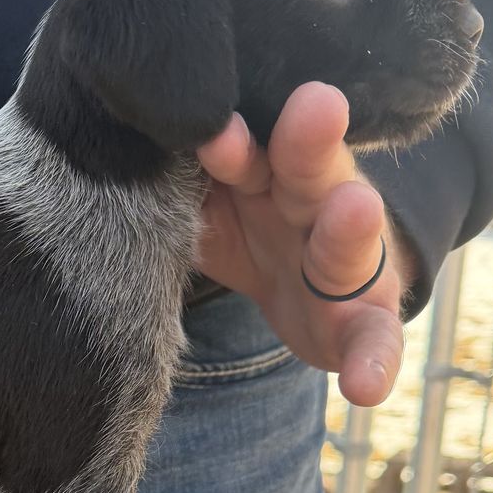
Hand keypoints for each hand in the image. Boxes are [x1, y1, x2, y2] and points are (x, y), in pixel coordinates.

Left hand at [194, 82, 414, 407]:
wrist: (306, 288)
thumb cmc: (252, 222)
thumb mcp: (218, 202)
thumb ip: (187, 182)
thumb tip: (117, 155)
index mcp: (271, 174)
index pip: (254, 146)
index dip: (235, 139)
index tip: (215, 126)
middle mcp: (314, 207)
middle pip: (309, 171)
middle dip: (309, 142)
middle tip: (314, 103)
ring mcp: (344, 264)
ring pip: (348, 242)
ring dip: (351, 226)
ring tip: (355, 209)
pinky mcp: (363, 322)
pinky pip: (375, 343)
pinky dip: (375, 364)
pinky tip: (367, 389)